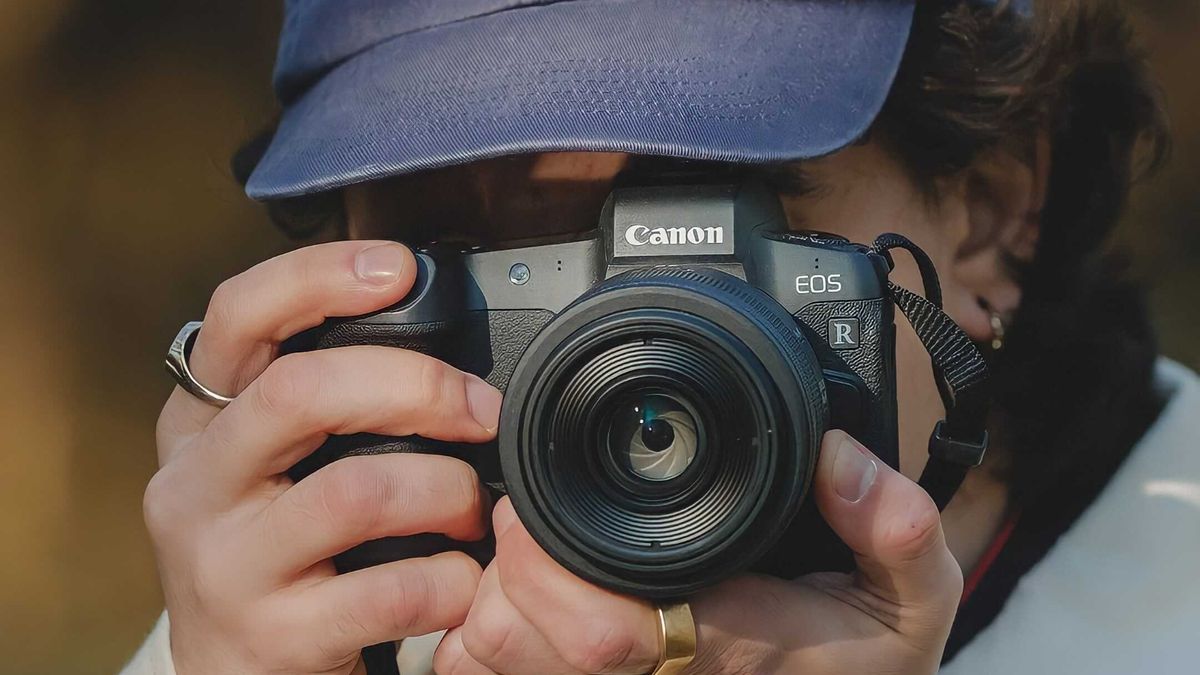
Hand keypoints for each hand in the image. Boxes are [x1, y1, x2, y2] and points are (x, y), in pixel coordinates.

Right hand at [146, 241, 499, 673]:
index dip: (316, 277)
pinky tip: (461, 581)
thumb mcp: (274, 466)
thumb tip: (435, 344)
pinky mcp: (269, 638)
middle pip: (300, 392)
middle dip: (415, 386)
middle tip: (480, 410)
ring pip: (353, 491)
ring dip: (443, 490)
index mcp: (202, 423)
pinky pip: (388, 590)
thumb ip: (325, 403)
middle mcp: (196, 484)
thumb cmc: (278, 554)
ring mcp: (225, 565)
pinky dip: (449, 580)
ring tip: (472, 508)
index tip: (397, 268)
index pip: (236, 317)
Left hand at [433, 430, 961, 674]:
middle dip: (501, 579)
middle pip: (526, 651)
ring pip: (506, 667)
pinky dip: (494, 638)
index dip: (548, 574)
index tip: (531, 510)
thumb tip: (835, 453)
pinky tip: (524, 596)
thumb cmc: (870, 654)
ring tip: (520, 552)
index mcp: (722, 645)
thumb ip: (894, 523)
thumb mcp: (914, 593)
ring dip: (493, 605)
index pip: (605, 632)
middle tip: (517, 517)